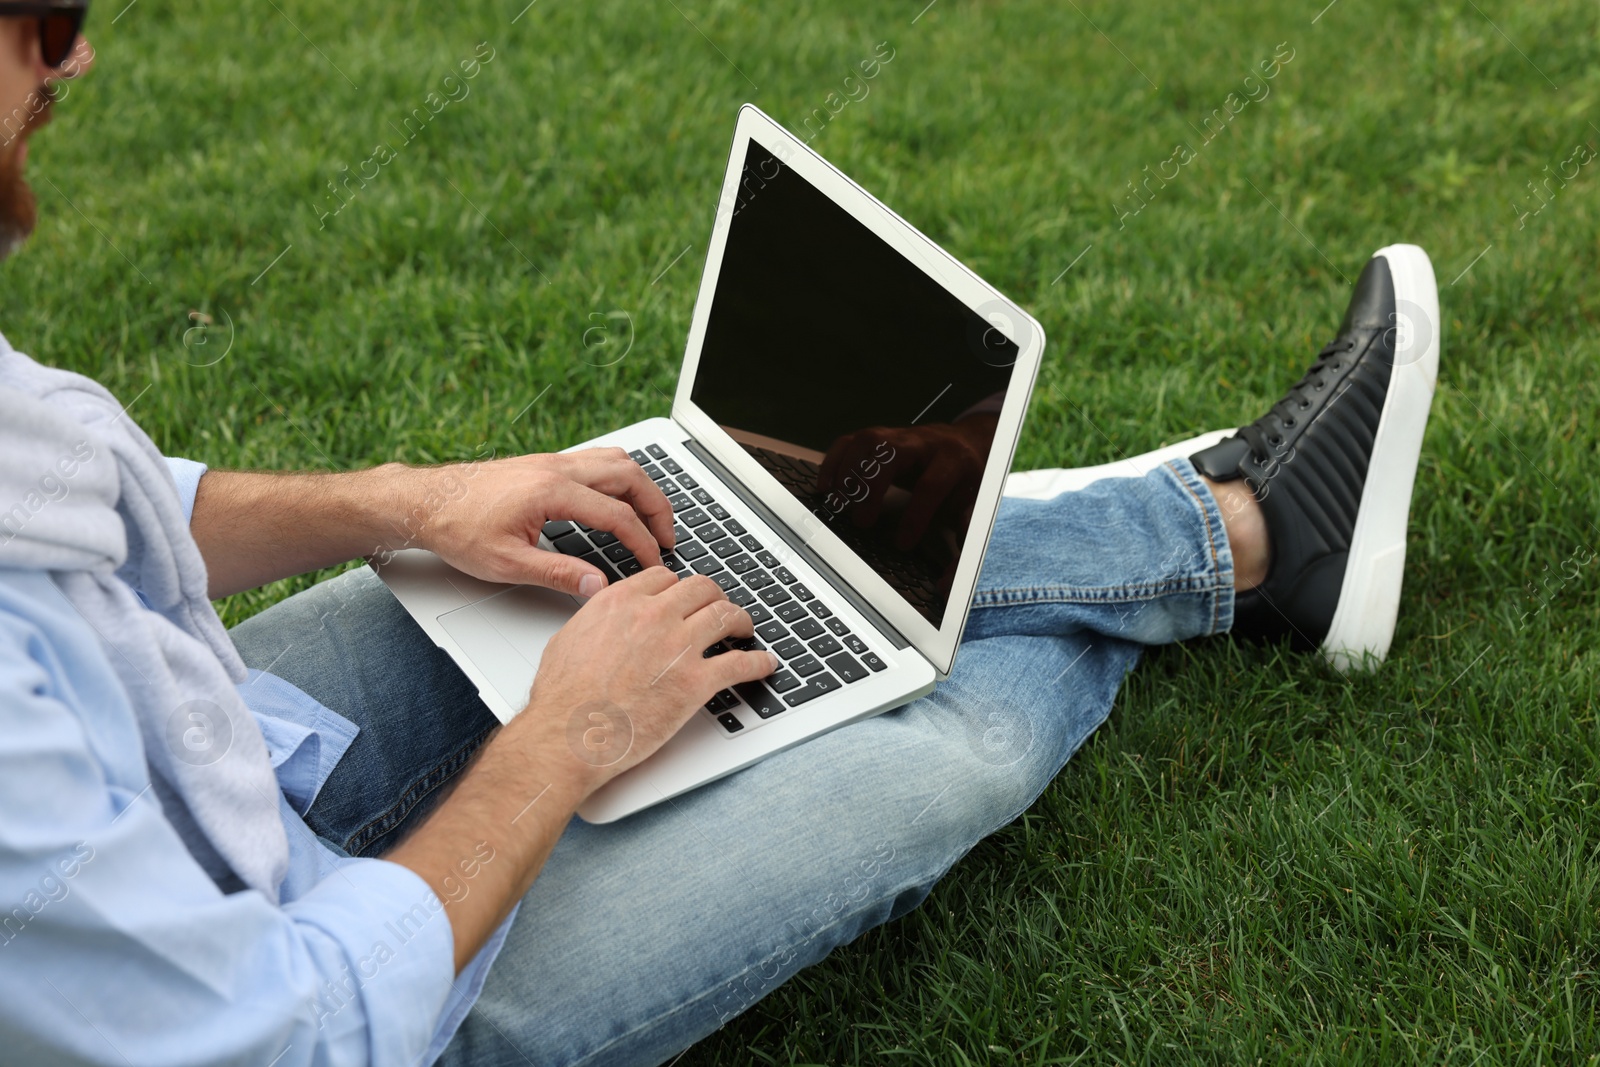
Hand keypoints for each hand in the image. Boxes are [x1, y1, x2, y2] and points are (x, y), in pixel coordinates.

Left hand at [411, 448, 674, 596]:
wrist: (423, 501)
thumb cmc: (456, 529)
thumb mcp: (506, 563)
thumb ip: (558, 575)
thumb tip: (598, 588)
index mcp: (551, 491)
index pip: (617, 516)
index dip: (643, 543)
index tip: (654, 564)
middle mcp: (557, 468)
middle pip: (630, 476)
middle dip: (657, 507)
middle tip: (668, 539)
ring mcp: (552, 461)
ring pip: (617, 461)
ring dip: (642, 487)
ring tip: (653, 518)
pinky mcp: (545, 463)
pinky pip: (598, 460)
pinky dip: (621, 479)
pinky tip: (620, 500)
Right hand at [511, 568, 779, 794]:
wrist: (571, 734)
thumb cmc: (563, 698)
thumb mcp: (568, 639)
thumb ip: (595, 621)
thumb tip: (603, 620)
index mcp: (622, 602)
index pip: (664, 578)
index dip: (679, 588)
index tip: (685, 597)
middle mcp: (654, 616)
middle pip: (701, 590)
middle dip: (714, 597)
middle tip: (719, 608)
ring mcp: (679, 646)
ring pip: (725, 616)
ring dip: (740, 621)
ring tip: (744, 629)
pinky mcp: (696, 682)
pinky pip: (740, 663)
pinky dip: (758, 662)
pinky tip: (764, 664)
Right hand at [816, 417, 996, 548]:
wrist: (963, 444)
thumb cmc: (962, 483)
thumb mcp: (971, 510)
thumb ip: (963, 547)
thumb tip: (947, 587)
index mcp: (953, 461)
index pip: (931, 484)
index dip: (915, 515)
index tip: (902, 544)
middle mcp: (924, 443)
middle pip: (892, 453)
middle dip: (872, 487)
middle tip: (861, 521)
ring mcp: (898, 436)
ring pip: (869, 441)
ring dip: (848, 473)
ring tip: (839, 505)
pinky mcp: (877, 436)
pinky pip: (849, 440)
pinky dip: (833, 462)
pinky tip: (826, 487)